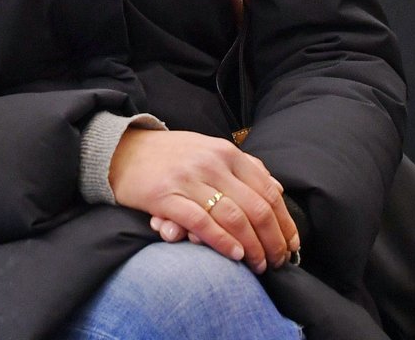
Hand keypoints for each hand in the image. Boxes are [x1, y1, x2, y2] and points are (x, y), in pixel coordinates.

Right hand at [107, 128, 299, 272]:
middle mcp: (212, 163)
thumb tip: (276, 189)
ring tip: (259, 265)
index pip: (268, 191)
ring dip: (251, 246)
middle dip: (272, 240)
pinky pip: (201, 222)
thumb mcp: (211, 151)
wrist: (123, 150)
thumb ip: (244, 168)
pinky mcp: (165, 196)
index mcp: (228, 153)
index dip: (284, 222)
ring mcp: (189, 179)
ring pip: (233, 217)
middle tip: (277, 262)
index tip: (291, 245)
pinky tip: (234, 255)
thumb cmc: (172, 156)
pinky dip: (221, 241)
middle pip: (256, 207)